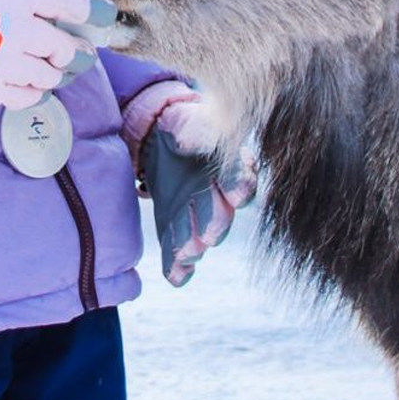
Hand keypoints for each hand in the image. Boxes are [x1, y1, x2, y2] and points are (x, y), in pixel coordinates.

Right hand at [0, 0, 113, 110]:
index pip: (75, 4)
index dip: (96, 11)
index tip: (105, 16)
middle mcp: (20, 30)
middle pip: (67, 48)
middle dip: (76, 51)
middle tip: (76, 52)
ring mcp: (5, 63)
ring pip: (49, 77)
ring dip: (53, 73)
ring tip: (50, 69)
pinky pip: (25, 97)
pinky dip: (31, 92)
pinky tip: (28, 85)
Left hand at [123, 81, 257, 285]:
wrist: (160, 140)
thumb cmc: (183, 126)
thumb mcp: (187, 122)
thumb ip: (195, 133)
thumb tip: (192, 142)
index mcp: (228, 165)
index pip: (239, 176)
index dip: (238, 185)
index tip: (237, 196)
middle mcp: (218, 196)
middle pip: (220, 212)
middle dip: (214, 223)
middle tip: (208, 235)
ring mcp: (197, 215)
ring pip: (200, 234)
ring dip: (194, 246)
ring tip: (186, 255)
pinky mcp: (174, 228)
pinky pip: (178, 249)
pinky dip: (177, 266)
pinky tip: (175, 276)